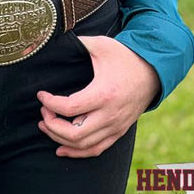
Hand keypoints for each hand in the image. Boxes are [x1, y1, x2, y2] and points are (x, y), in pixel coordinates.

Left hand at [37, 36, 160, 156]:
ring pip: (83, 145)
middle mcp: (110, 115)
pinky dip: (77, 152)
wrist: (153, 71)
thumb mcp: (101, 45)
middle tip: (43, 112)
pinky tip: (61, 148)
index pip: (70, 108)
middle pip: (74, 133)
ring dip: (60, 139)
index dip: (50, 103)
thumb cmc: (124, 57)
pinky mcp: (118, 132)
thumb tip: (55, 40)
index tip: (40, 95)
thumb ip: (78, 42)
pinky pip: (96, 149)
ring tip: (46, 125)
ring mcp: (115, 126)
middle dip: (52, 125)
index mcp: (104, 93)